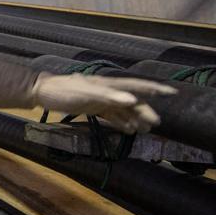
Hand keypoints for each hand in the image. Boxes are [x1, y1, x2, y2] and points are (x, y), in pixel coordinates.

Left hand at [32, 73, 176, 133]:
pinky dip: (121, 122)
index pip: (136, 86)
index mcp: (109, 84)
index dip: (154, 89)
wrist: (43, 92)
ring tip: (145, 130)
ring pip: (123, 109)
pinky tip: (128, 130)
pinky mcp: (93, 107)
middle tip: (156, 125)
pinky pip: (112, 115)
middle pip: (132, 101)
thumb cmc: (64, 91)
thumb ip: (109, 96)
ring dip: (134, 118)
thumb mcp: (86, 93)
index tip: (172, 92)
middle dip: (145, 111)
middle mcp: (108, 91)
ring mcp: (101, 99)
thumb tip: (133, 101)